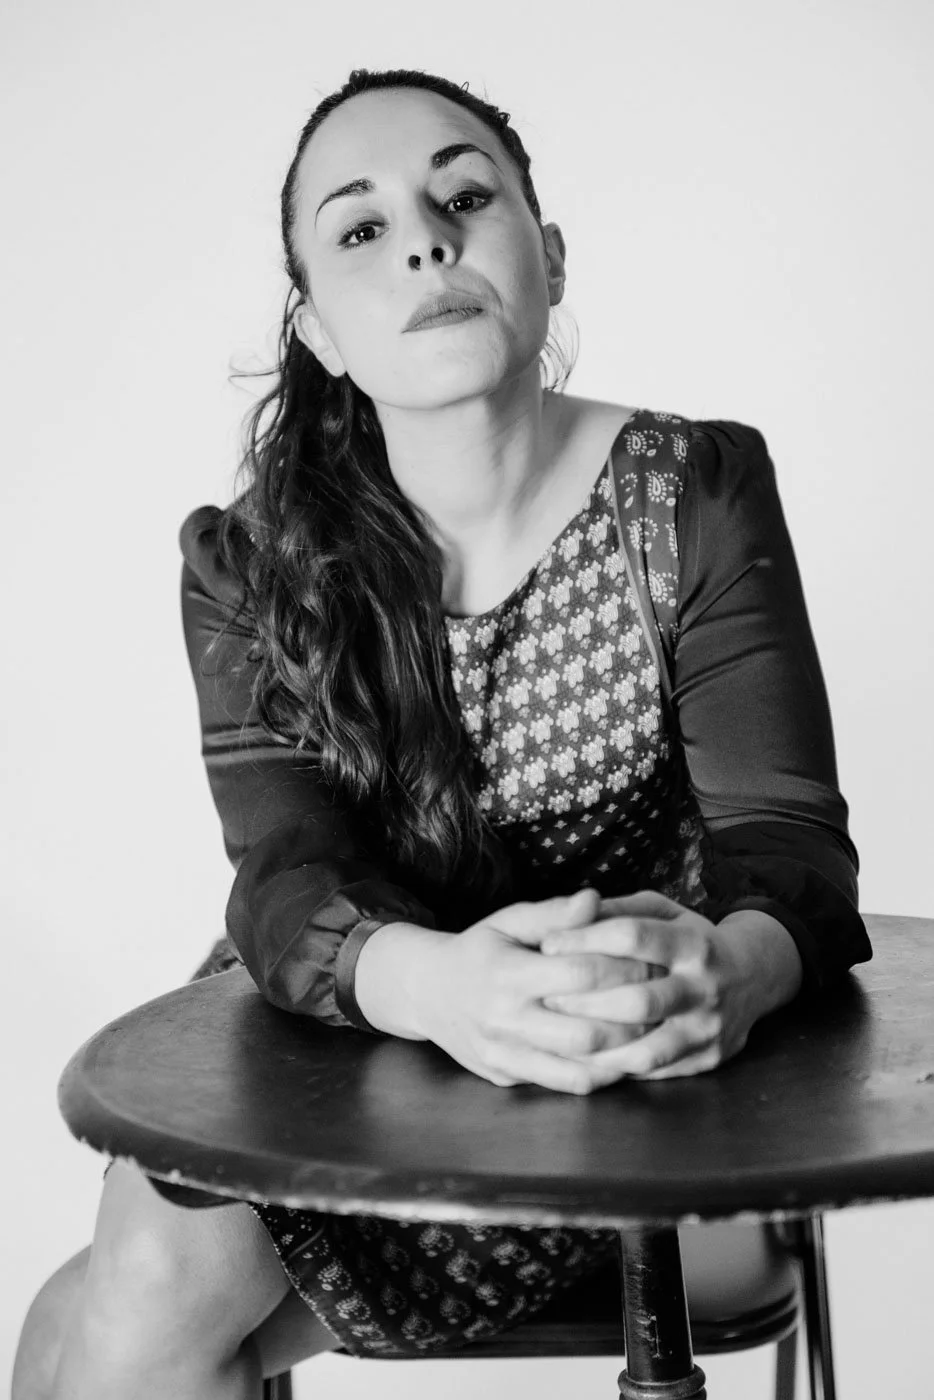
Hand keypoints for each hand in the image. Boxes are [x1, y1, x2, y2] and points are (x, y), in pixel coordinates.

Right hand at [414, 888, 662, 1094]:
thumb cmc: (479, 949)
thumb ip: (553, 913)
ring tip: (651, 1034)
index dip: (623, 970)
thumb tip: (596, 899)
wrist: (427, 992)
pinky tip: (622, 1057)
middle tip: (661, 1002)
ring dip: (623, 1055)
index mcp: (507, 973)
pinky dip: (600, 1075)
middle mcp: (504, 1019)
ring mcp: (504, 1055)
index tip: (652, 961)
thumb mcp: (508, 920)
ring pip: (579, 1068)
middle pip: (586, 1031)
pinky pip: (562, 1085)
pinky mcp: (507, 1077)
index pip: (581, 976)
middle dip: (632, 1019)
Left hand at [537, 891, 803, 1078]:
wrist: (754, 976)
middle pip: (638, 1001)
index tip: (547, 945)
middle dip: (586, 1002)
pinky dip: (618, 1067)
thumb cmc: (692, 938)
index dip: (585, 939)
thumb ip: (621, 909)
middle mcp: (705, 987)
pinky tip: (587, 1058)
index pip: (633, 938)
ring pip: (648, 1048)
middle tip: (546, 999)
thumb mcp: (665, 910)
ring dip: (599, 1047)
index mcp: (693, 943)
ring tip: (561, 1037)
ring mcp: (709, 1028)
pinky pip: (656, 1071)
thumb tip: (572, 910)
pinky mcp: (709, 1059)